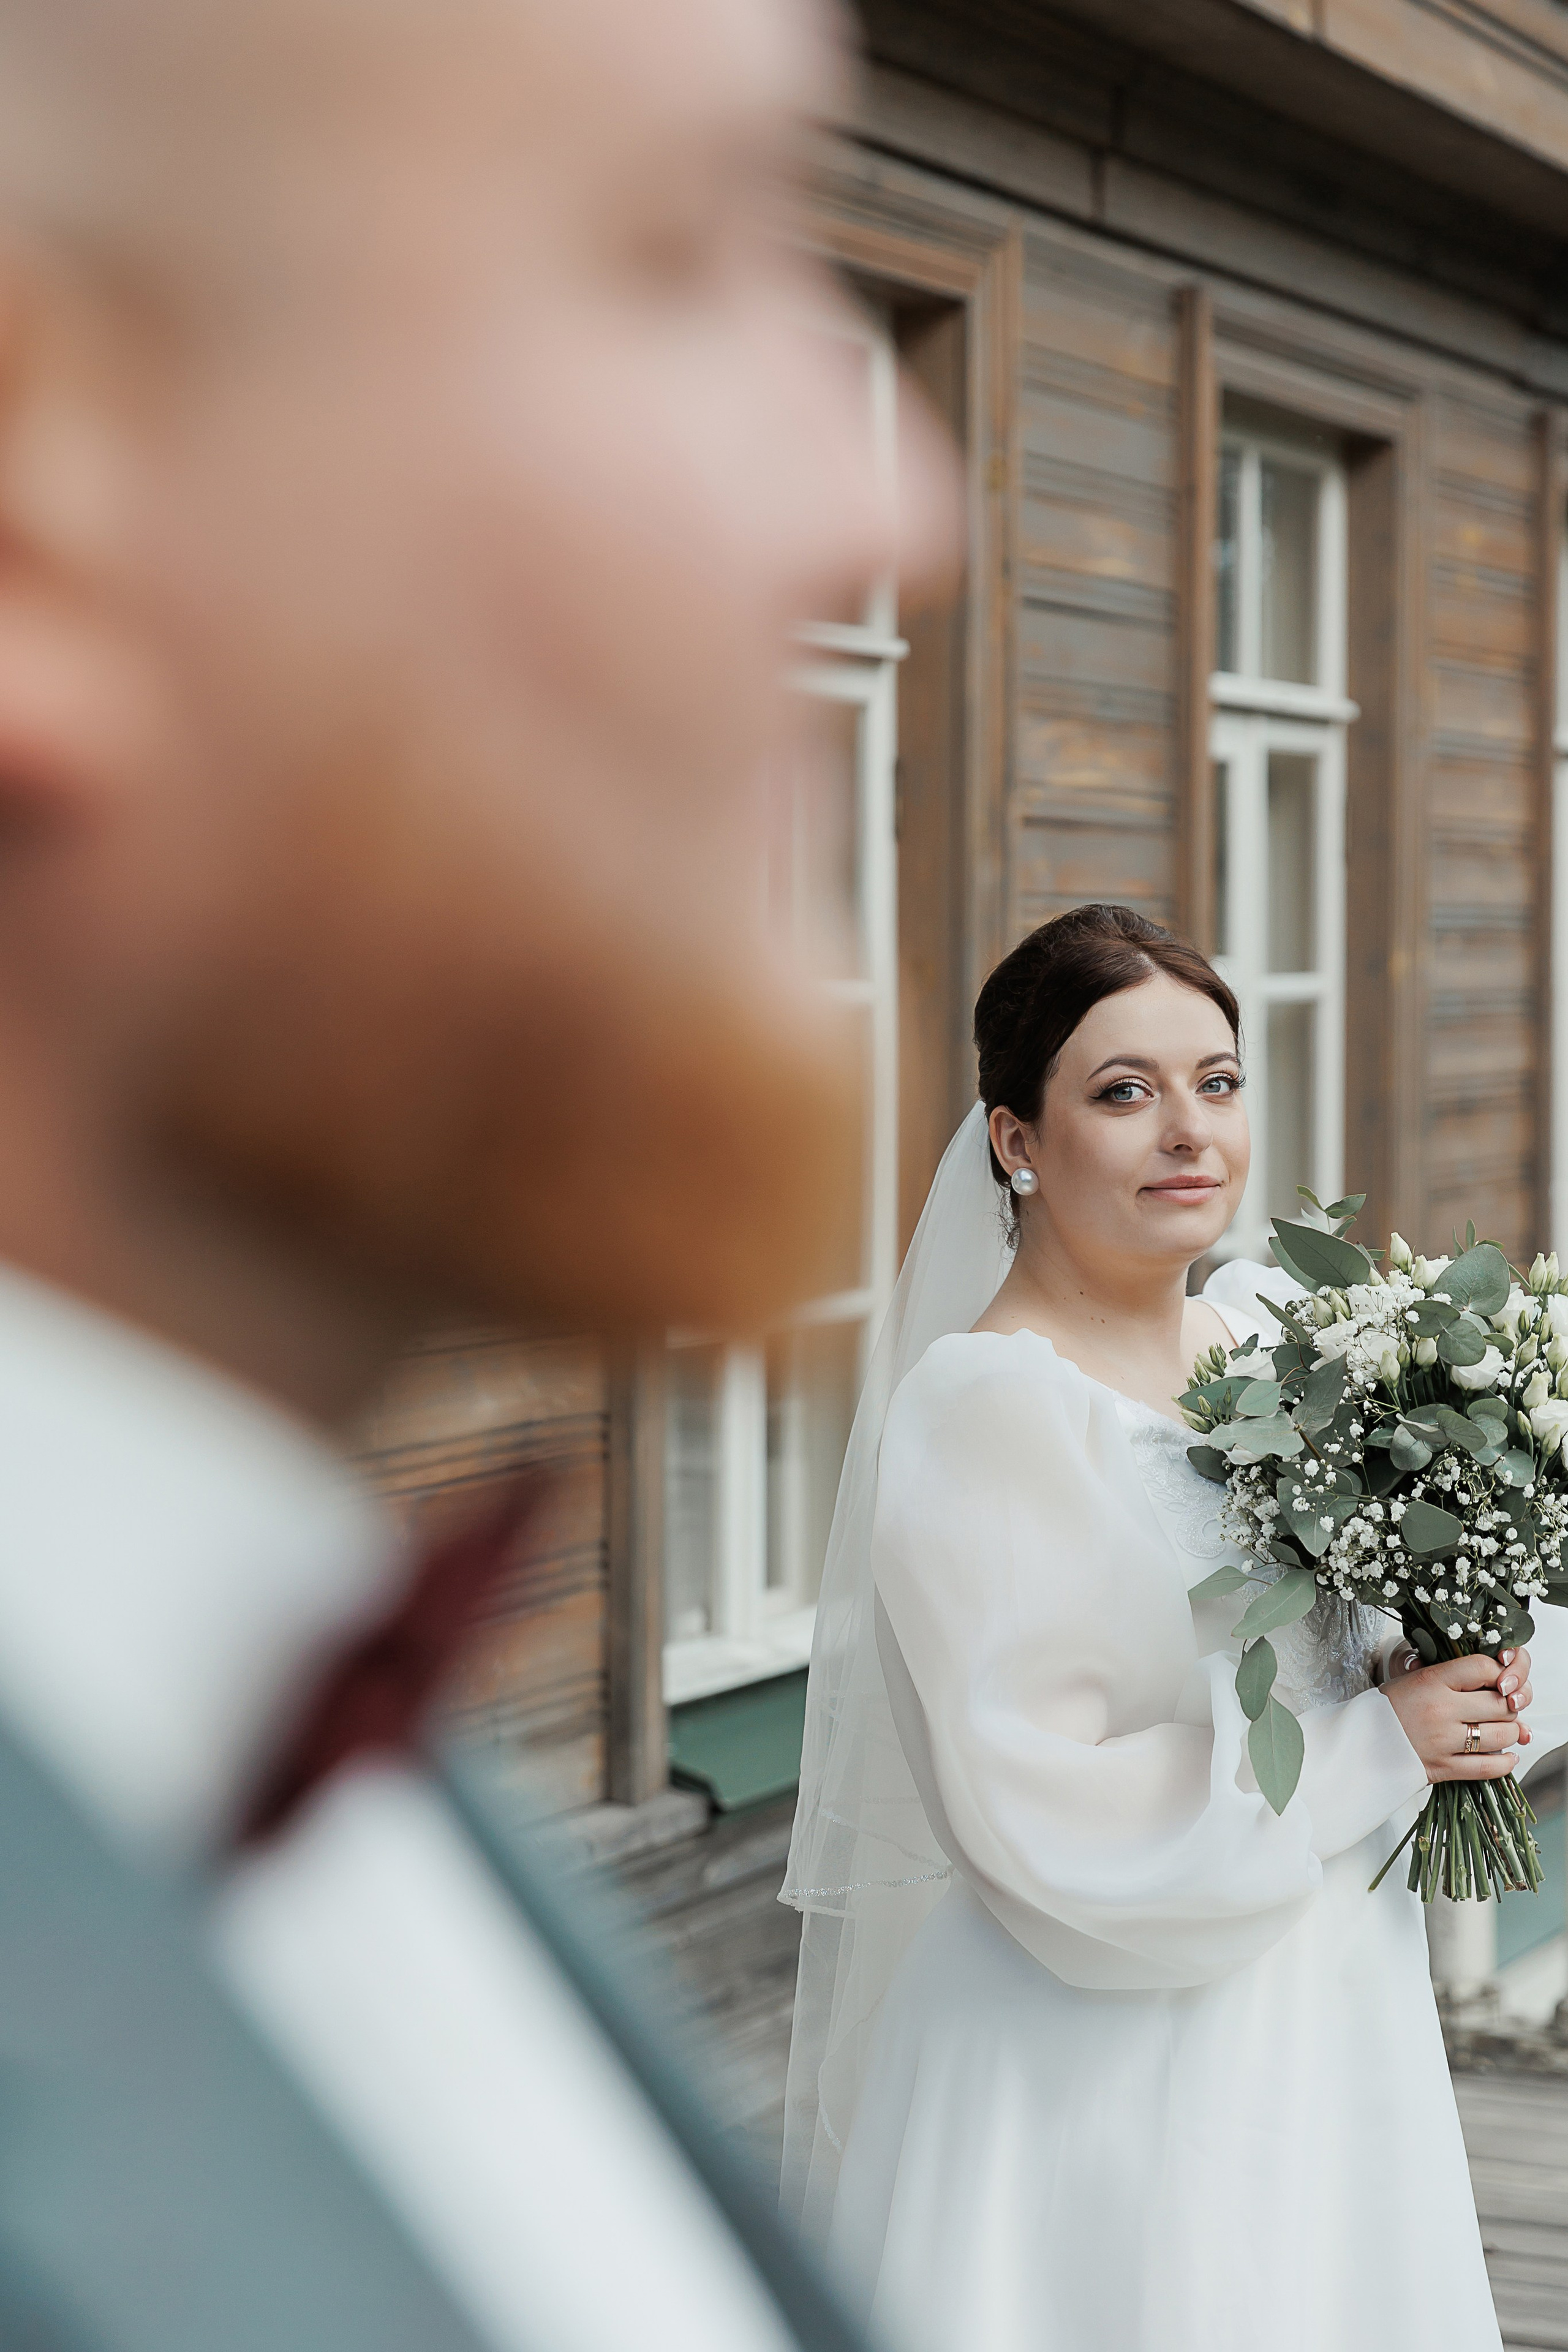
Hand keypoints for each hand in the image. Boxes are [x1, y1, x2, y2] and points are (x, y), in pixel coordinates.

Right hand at [1379, 1647, 1532, 1783]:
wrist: (1360, 1742)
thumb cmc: (1389, 1708)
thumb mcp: (1415, 1678)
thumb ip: (1453, 1676)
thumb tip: (1495, 1679)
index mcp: (1431, 1681)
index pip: (1483, 1668)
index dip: (1500, 1673)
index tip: (1500, 1679)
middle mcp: (1441, 1709)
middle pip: (1500, 1704)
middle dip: (1509, 1706)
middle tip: (1504, 1707)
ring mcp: (1444, 1741)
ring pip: (1501, 1735)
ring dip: (1511, 1732)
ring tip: (1506, 1729)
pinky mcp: (1444, 1768)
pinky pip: (1489, 1767)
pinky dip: (1506, 1762)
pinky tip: (1508, 1755)